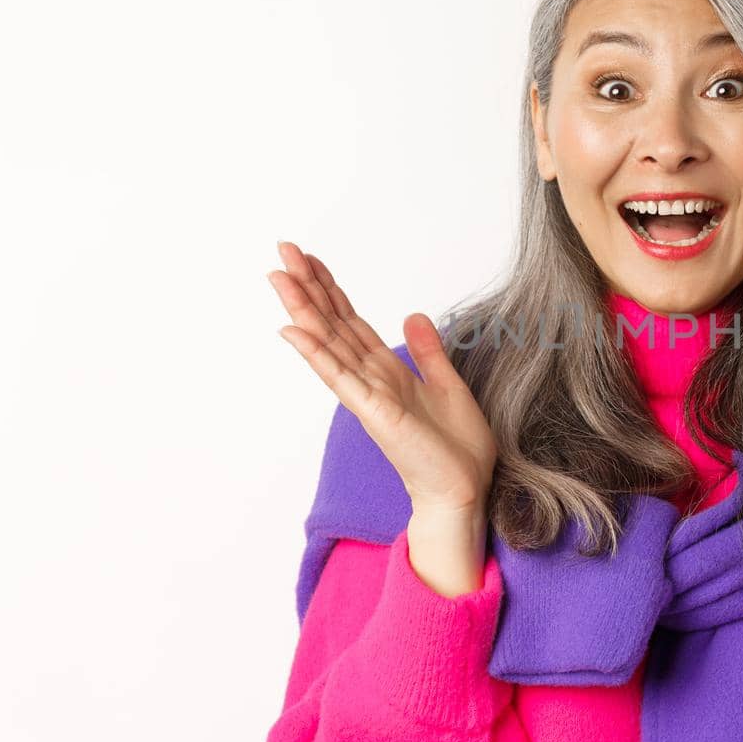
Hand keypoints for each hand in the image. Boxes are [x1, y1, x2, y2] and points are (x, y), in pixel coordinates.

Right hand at [267, 240, 497, 524]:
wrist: (464, 490)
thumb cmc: (457, 449)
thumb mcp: (448, 386)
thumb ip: (428, 352)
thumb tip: (412, 315)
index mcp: (388, 371)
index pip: (351, 322)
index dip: (331, 290)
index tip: (310, 259)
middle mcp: (371, 379)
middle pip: (332, 324)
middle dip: (308, 287)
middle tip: (282, 251)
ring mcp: (368, 395)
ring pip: (328, 343)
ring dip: (303, 309)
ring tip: (278, 277)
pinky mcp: (374, 412)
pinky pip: (340, 377)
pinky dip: (317, 353)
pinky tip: (294, 331)